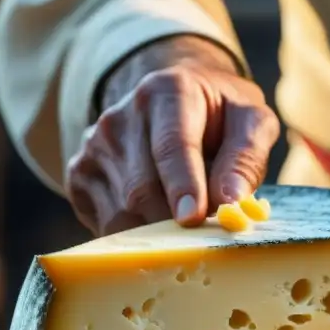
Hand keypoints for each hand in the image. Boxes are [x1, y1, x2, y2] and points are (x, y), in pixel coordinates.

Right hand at [65, 35, 280, 235]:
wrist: (175, 102)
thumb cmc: (220, 117)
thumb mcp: (250, 122)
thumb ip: (246, 158)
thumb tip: (232, 202)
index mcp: (168, 91)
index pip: (172, 144)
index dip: (182, 184)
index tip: (193, 217)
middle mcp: (121, 116)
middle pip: (141, 188)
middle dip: (175, 222)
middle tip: (206, 238)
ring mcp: (94, 146)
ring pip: (120, 212)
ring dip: (157, 234)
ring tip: (184, 228)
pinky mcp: (79, 174)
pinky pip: (104, 224)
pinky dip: (135, 237)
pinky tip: (157, 223)